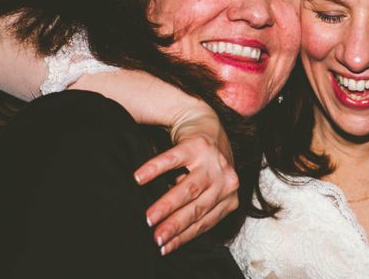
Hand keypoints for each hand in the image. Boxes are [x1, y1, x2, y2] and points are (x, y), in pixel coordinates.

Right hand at [133, 115, 238, 254]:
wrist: (204, 120)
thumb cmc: (204, 161)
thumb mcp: (209, 185)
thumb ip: (198, 206)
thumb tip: (170, 235)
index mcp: (228, 194)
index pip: (205, 221)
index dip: (184, 236)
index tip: (165, 248)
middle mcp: (225, 179)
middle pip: (197, 207)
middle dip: (175, 225)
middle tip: (156, 237)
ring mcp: (213, 160)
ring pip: (188, 188)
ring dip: (167, 204)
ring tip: (149, 216)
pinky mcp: (196, 144)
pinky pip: (172, 159)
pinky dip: (155, 169)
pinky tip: (139, 177)